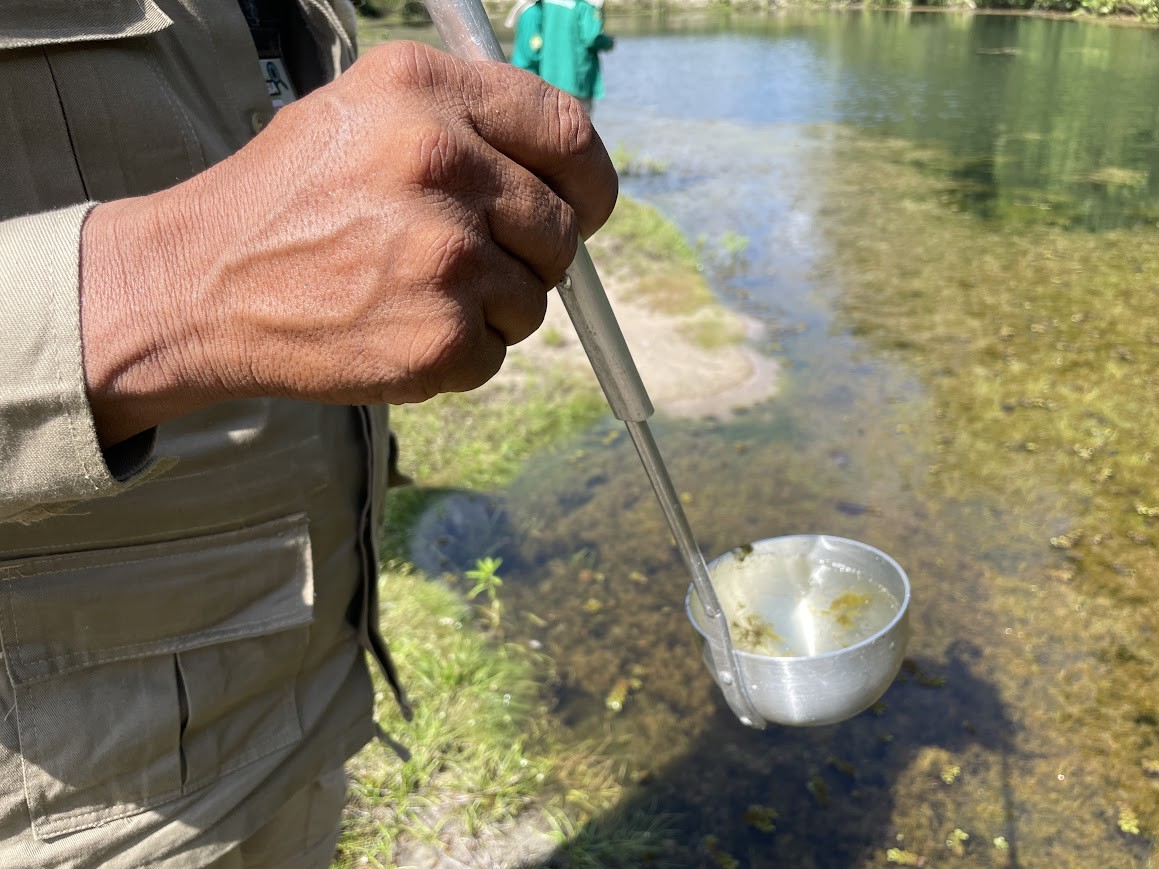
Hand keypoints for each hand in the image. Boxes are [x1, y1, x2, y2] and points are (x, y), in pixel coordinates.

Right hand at [80, 41, 617, 444]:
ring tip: (412, 292)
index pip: (568, 132)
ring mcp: (445, 256)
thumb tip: (565, 172)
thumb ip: (468, 124)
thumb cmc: (289, 201)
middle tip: (467, 262)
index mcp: (427, 93)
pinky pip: (497, 353)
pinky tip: (398, 328)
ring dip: (492, 308)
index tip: (584, 206)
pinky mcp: (440, 338)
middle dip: (532, 255)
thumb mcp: (365, 114)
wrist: (201, 286)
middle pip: (562, 227)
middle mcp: (442, 163)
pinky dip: (460, 354)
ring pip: (535, 297)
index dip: (588, 180)